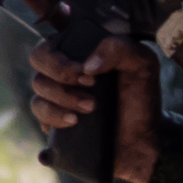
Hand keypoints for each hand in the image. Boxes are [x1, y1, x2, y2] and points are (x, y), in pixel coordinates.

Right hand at [28, 36, 163, 182]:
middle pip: (38, 66)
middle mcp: (62, 72)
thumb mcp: (141, 63)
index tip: (87, 75)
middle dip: (61, 81)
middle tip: (91, 94)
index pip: (49, 46)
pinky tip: (72, 123)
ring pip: (38, 94)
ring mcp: (56, 97)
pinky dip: (53, 119)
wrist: (143, 136)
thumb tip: (88, 65)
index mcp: (78, 51)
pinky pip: (40, 117)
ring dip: (61, 102)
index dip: (60, 61)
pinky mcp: (54, 121)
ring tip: (88, 111)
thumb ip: (118, 49)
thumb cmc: (141, 94)